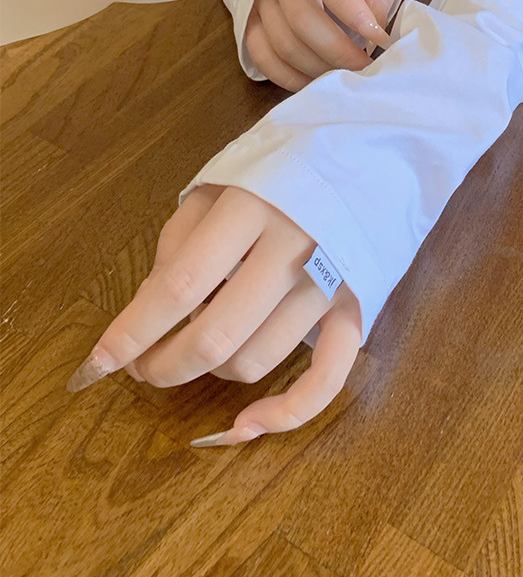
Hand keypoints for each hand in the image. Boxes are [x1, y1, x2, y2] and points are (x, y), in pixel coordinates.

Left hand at [66, 183, 361, 443]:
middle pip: (216, 335)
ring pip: (257, 359)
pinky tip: (247, 424)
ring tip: (200, 348)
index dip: (133, 331)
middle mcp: (294, 247)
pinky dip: (286, 413)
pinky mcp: (358, 306)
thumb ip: (179, 243)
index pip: (181, 285)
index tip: (99, 362)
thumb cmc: (282, 170)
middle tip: (144, 366)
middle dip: (165, 365)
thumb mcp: (219, 186)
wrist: (370, 153)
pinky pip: (326, 379)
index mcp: (251, 207)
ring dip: (212, 371)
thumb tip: (147, 312)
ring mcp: (331, 282)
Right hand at [244, 0, 397, 91]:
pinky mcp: (247, 21)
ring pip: (283, 43)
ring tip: (343, 73)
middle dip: (338, 50)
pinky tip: (315, 80)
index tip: (375, 35)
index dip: (348, 7)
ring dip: (318, 67)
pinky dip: (290, 77)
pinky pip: (262, 57)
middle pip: (301, 17)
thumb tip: (375, 22)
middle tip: (363, 65)